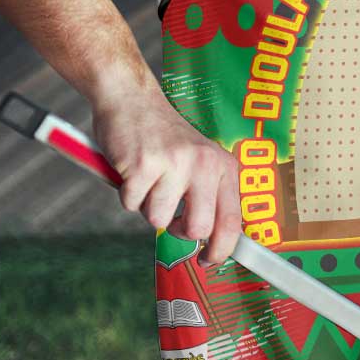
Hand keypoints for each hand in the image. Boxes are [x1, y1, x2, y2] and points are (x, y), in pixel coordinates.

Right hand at [92, 87, 241, 265]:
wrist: (132, 98)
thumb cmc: (164, 137)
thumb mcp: (200, 159)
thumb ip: (209, 194)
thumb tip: (212, 241)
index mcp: (223, 166)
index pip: (232, 220)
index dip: (221, 249)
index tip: (208, 260)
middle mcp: (204, 164)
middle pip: (198, 229)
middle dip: (179, 231)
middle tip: (170, 217)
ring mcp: (174, 164)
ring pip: (158, 219)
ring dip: (147, 206)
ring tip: (149, 179)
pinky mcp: (143, 165)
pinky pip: (131, 205)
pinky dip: (127, 194)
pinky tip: (132, 170)